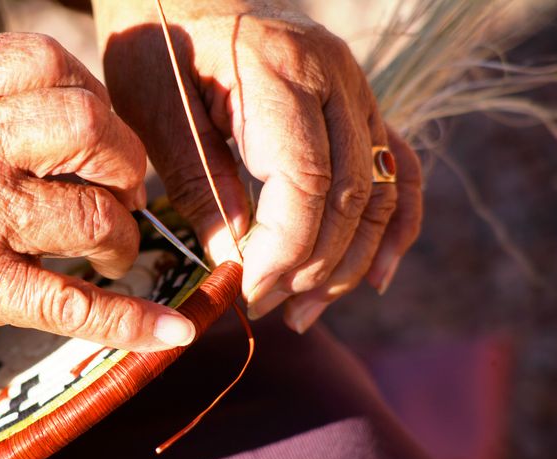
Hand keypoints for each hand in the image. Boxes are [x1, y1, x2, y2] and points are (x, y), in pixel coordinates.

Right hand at [0, 33, 196, 458]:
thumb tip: (42, 108)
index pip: (43, 63)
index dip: (89, 90)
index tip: (95, 125)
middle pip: (87, 127)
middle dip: (126, 157)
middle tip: (126, 185)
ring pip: (92, 214)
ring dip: (123, 234)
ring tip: (116, 250)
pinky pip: (74, 306)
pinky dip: (130, 323)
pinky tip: (171, 332)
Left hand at [95, 1, 422, 330]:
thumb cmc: (161, 47)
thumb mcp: (158, 114)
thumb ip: (200, 186)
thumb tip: (236, 263)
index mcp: (282, 72)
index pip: (308, 184)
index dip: (283, 250)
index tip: (247, 290)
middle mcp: (337, 79)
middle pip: (349, 198)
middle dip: (309, 267)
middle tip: (264, 307)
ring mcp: (359, 93)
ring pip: (380, 195)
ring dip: (349, 264)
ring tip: (304, 312)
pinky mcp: (362, 109)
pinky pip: (398, 174)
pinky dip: (393, 229)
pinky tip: (375, 278)